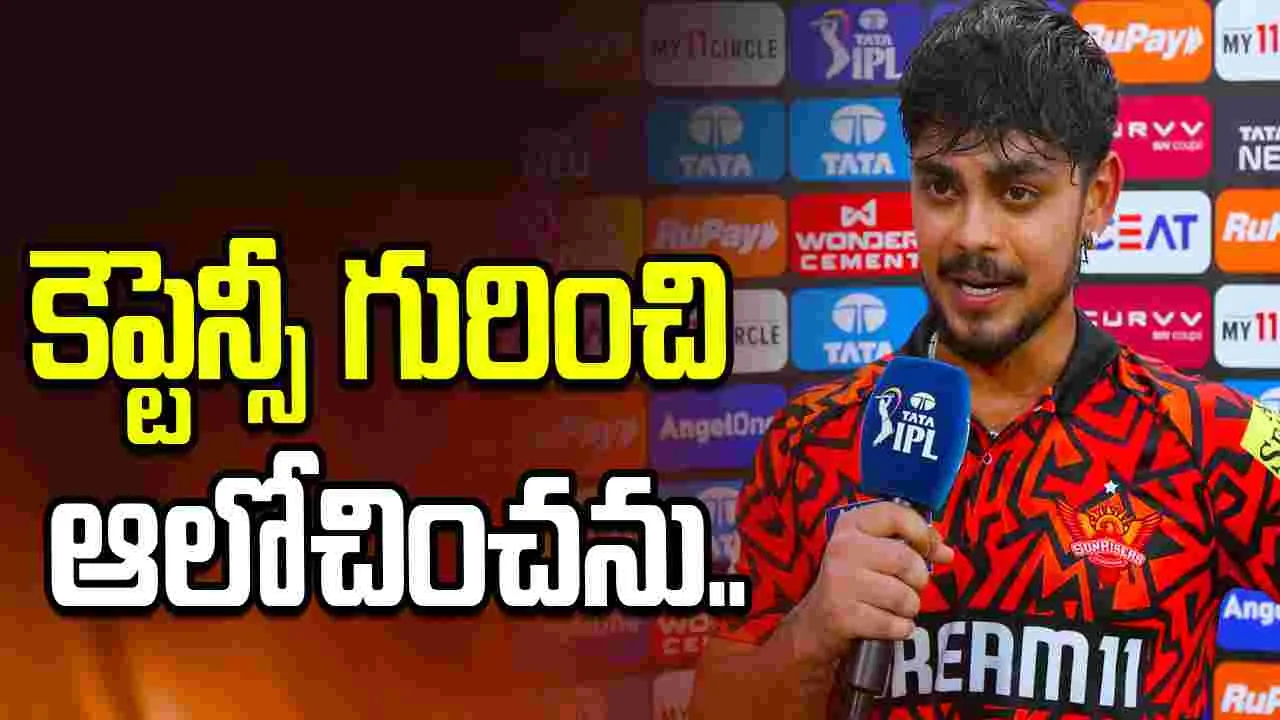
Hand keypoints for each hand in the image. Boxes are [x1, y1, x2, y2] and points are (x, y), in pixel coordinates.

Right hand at [791, 502, 954, 665]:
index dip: (922, 533)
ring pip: (904, 596)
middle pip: (906, 560)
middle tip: (908, 586)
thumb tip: (947, 552)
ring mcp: (840, 581)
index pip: (895, 514)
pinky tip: (887, 623)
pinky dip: (900, 628)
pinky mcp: (843, 615)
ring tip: (895, 607)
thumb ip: (910, 544)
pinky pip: (895, 624)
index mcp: (851, 525)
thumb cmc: (854, 581)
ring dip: (909, 607)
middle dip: (918, 579)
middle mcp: (843, 548)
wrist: (817, 621)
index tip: (927, 550)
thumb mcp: (874, 551)